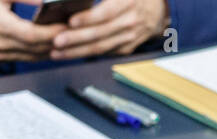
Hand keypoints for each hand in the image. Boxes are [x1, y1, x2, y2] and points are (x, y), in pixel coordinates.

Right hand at [0, 0, 66, 61]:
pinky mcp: (0, 60)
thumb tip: (45, 1)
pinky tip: (51, 47)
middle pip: (36, 49)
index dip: (51, 33)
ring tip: (68, 41)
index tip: (66, 26)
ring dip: (52, 51)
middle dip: (57, 42)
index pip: (32, 35)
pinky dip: (40, 54)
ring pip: (33, 57)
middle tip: (75, 34)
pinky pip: (25, 60)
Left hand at [53, 0, 169, 59]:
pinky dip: (87, 54)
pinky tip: (71, 54)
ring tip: (58, 52)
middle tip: (57, 41)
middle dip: (76, 39)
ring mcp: (129, 38)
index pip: (106, 13)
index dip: (89, 18)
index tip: (71, 21)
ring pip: (100, 48)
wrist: (159, 9)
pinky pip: (105, 53)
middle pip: (100, 34)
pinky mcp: (126, 48)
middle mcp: (130, 22)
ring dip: (77, 52)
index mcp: (128, 3)